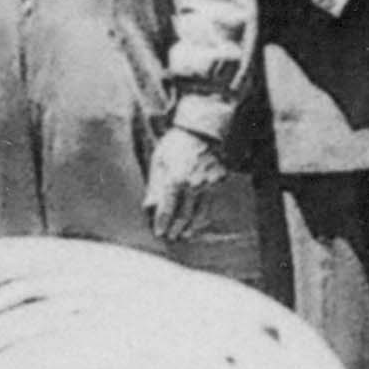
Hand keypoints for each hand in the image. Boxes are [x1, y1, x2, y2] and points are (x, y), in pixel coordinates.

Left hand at [142, 127, 225, 244]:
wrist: (203, 129)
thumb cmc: (176, 145)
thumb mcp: (159, 161)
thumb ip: (154, 186)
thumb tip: (149, 208)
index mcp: (176, 180)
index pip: (167, 211)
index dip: (161, 225)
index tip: (158, 233)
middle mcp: (194, 185)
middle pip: (183, 217)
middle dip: (175, 230)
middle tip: (169, 238)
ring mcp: (209, 184)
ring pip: (199, 215)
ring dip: (190, 228)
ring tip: (182, 235)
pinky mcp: (219, 181)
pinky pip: (210, 205)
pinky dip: (202, 217)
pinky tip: (196, 222)